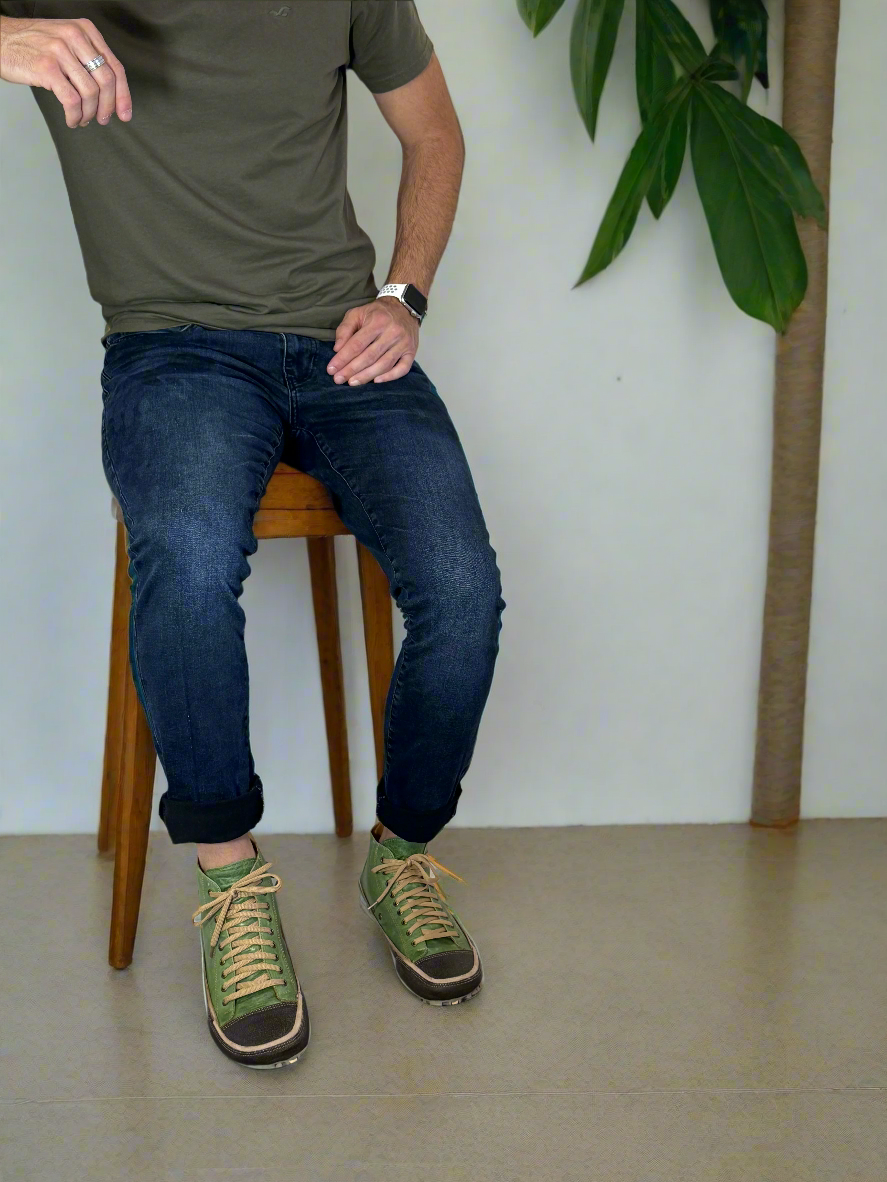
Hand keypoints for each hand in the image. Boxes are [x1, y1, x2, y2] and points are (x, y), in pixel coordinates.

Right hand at [0, 15, 130, 128]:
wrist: (0, 39)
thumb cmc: (32, 44)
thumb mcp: (66, 41)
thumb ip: (87, 59)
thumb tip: (110, 93)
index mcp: (85, 30)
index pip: (115, 67)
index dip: (123, 95)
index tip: (125, 113)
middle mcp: (74, 37)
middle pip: (106, 81)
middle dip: (107, 107)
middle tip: (102, 119)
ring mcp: (60, 51)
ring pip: (90, 93)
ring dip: (88, 113)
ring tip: (82, 119)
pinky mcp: (47, 68)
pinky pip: (72, 100)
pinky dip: (75, 115)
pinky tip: (71, 119)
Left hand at [328, 298, 419, 385]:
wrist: (404, 307)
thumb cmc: (377, 313)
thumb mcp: (357, 313)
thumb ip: (345, 329)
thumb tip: (337, 349)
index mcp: (377, 322)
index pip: (357, 344)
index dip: (343, 358)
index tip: (331, 369)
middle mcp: (392, 332)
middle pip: (369, 356)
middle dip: (352, 370)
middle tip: (338, 379)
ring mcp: (404, 343)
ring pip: (384, 364)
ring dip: (367, 376)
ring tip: (352, 383)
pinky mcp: (412, 352)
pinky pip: (402, 369)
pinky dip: (390, 377)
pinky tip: (376, 381)